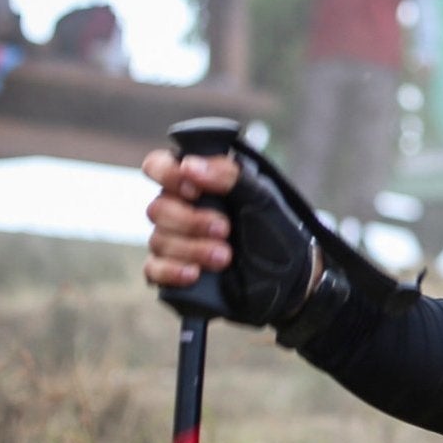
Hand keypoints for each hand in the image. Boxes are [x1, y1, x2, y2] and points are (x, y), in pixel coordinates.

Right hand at [142, 146, 317, 324]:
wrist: (289, 277)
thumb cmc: (275, 230)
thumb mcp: (261, 197)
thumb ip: (229, 176)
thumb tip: (189, 165)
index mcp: (196, 183)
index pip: (158, 166)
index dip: (166, 174)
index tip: (194, 189)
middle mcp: (179, 209)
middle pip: (157, 208)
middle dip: (191, 221)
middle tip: (225, 229)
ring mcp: (174, 242)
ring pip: (158, 240)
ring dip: (192, 248)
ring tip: (226, 257)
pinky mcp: (173, 272)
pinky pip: (153, 270)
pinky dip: (172, 271)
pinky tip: (195, 274)